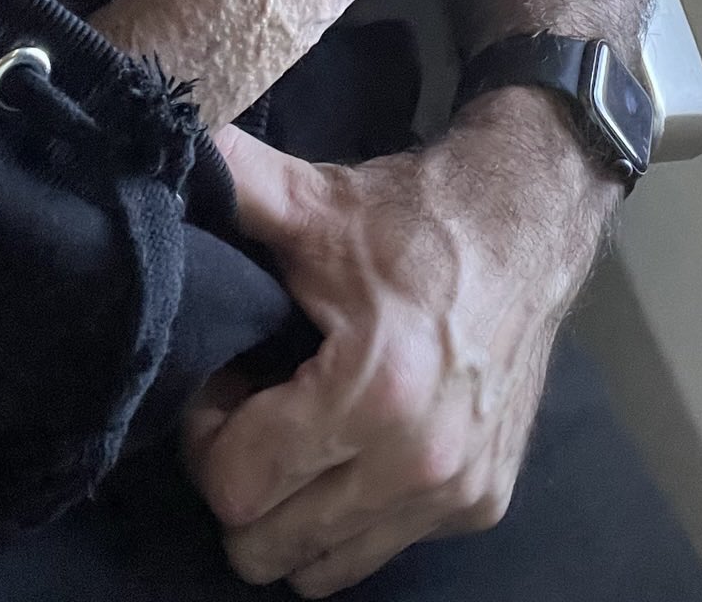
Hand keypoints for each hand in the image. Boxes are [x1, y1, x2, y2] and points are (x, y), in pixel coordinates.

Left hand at [180, 92, 619, 595]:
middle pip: (266, 548)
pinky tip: (357, 437)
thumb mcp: (318, 201)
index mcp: (372, 394)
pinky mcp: (486, 501)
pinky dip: (354, 511)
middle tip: (257, 409)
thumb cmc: (417, 214)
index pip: (235, 485)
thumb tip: (170, 142)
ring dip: (295, 509)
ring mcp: (457, 492)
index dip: (207, 435)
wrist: (532, 218)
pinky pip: (382, 547)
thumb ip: (235, 183)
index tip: (227, 383)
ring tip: (304, 428)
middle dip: (242, 482)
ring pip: (323, 567)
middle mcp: (419, 463)